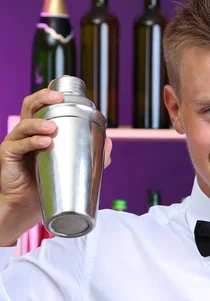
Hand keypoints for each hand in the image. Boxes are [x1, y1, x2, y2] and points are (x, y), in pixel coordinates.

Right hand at [0, 84, 112, 242]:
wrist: (27, 207)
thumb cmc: (47, 184)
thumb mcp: (70, 166)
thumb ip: (90, 154)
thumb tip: (108, 142)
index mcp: (39, 129)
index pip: (42, 105)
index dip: (50, 95)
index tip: (64, 94)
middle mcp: (26, 132)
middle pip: (30, 106)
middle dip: (43, 98)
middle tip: (58, 99)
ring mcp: (15, 142)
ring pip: (24, 124)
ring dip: (38, 123)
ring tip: (52, 127)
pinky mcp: (8, 155)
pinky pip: (18, 145)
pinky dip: (32, 142)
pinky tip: (44, 143)